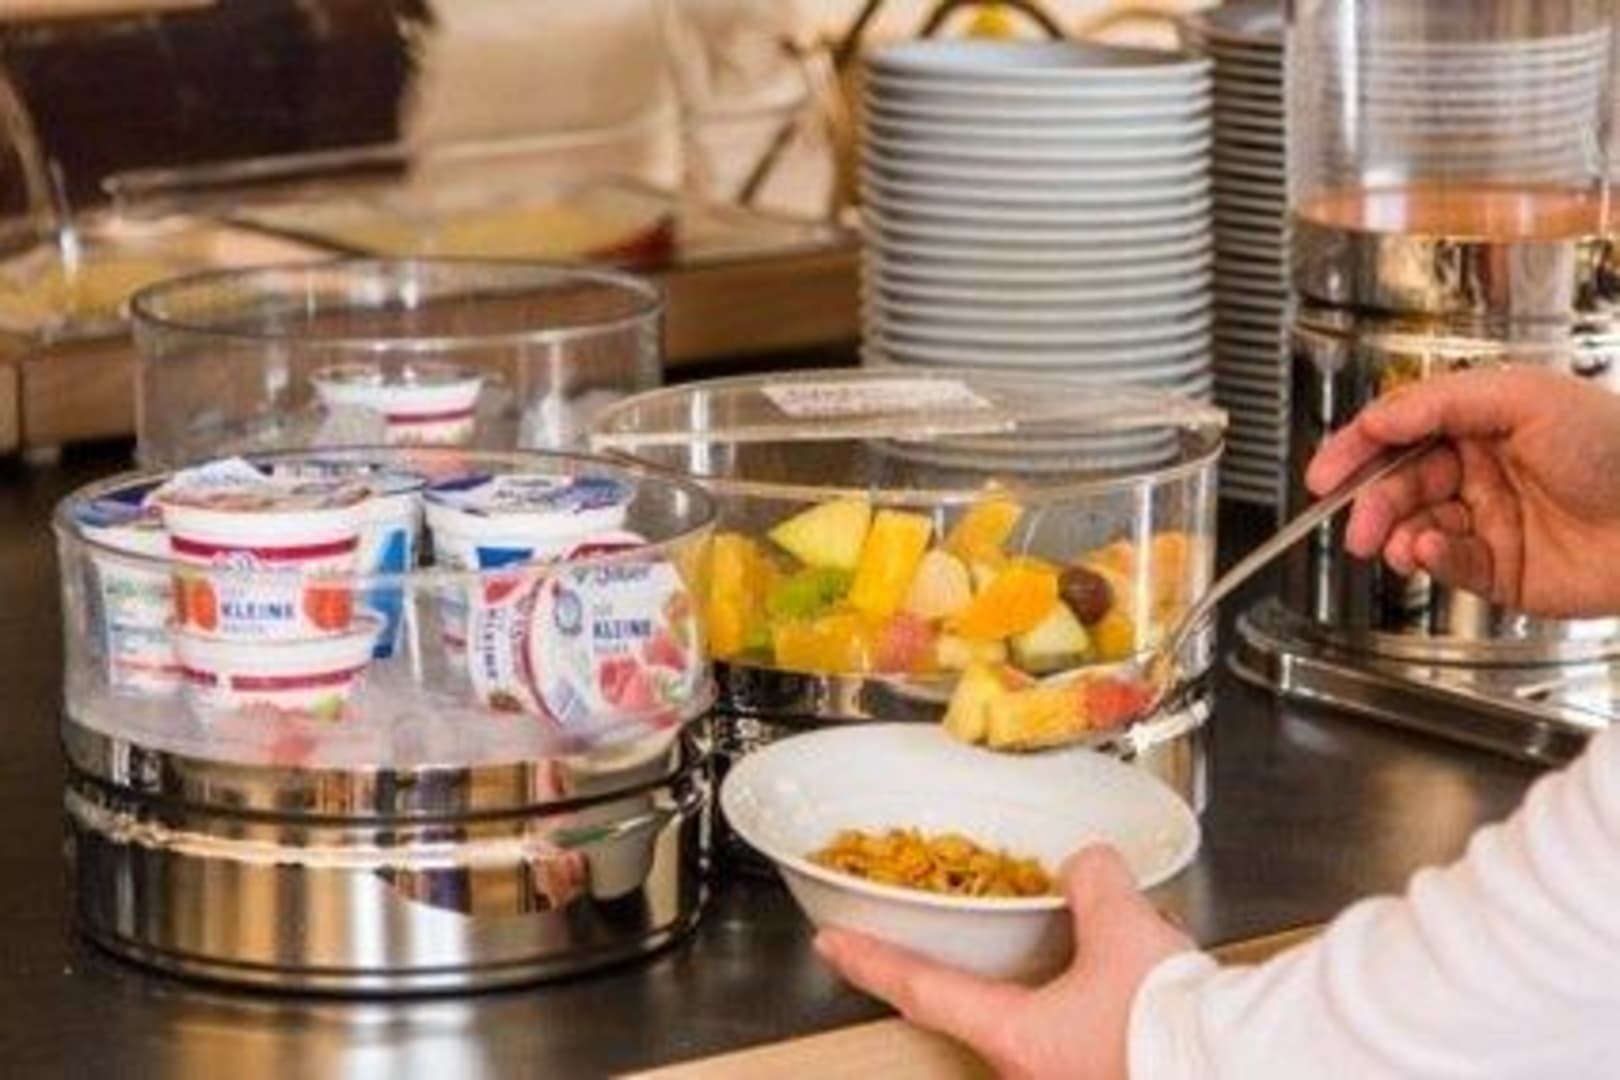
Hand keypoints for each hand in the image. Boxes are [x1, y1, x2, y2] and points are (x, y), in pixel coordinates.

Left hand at [813, 846, 1189, 1079]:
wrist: (1242, 1070)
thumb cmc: (1170, 1022)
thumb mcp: (1122, 929)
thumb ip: (1092, 884)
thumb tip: (1087, 866)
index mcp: (1016, 1037)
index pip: (920, 989)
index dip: (870, 961)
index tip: (831, 947)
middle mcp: (1034, 1075)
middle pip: (991, 1010)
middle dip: (1006, 971)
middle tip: (1023, 939)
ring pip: (1053, 1024)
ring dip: (1075, 986)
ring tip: (1130, 954)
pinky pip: (1097, 1039)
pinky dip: (1114, 1003)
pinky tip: (1152, 979)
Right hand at [1306, 367, 1619, 618]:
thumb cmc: (1618, 449)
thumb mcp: (1524, 397)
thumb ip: (1441, 402)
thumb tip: (1379, 417)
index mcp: (1482, 421)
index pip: (1400, 431)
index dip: (1356, 450)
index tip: (1323, 472)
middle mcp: (1480, 470)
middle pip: (1399, 484)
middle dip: (1370, 504)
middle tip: (1354, 524)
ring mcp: (1488, 520)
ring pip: (1415, 528)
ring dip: (1397, 536)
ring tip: (1398, 545)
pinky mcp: (1499, 569)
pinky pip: (1447, 565)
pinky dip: (1431, 560)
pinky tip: (1433, 553)